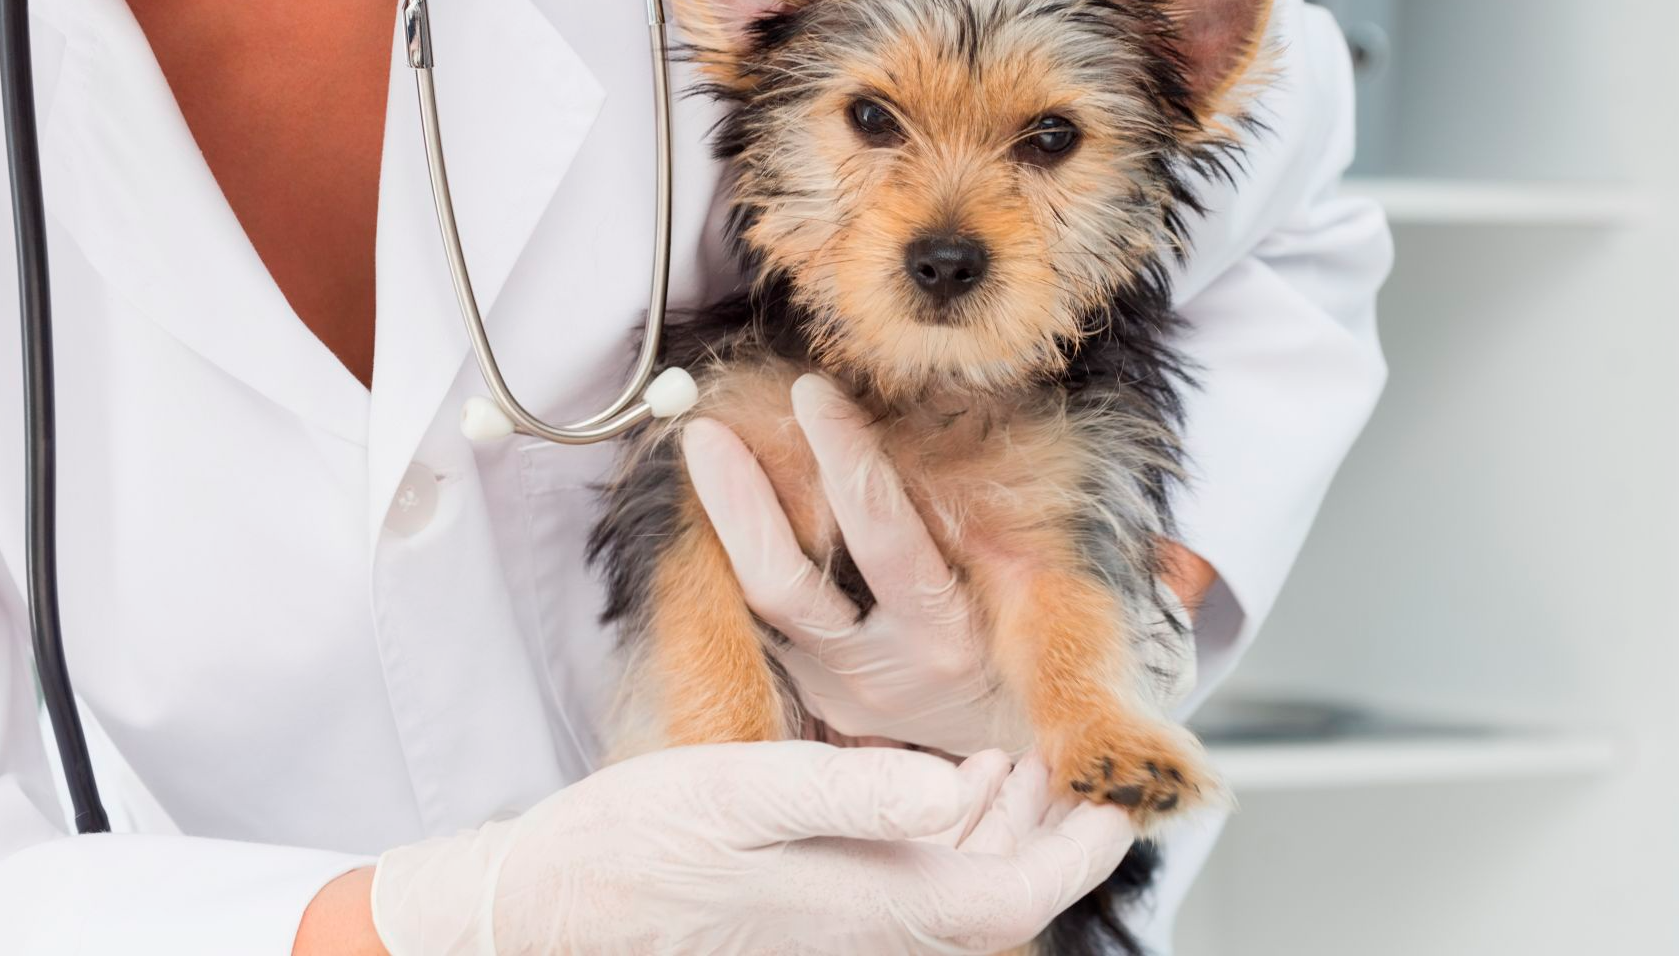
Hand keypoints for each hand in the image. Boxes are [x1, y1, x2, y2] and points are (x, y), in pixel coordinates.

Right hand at [369, 743, 1130, 954]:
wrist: (557, 901)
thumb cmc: (637, 844)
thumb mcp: (741, 793)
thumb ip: (853, 793)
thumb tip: (956, 788)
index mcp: (875, 904)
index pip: (1020, 897)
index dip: (1084, 845)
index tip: (1121, 785)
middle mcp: (875, 926)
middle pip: (1003, 892)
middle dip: (1055, 827)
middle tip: (1080, 753)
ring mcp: (848, 921)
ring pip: (964, 885)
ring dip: (1007, 826)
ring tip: (1024, 755)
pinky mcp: (819, 906)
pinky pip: (917, 877)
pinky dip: (951, 829)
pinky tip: (946, 783)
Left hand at [682, 374, 1197, 755]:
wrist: (1026, 755)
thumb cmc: (1044, 651)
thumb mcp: (1054, 605)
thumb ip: (1055, 550)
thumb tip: (1099, 510)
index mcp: (954, 637)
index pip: (887, 539)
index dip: (846, 463)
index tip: (813, 394)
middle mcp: (890, 668)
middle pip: (794, 585)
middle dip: (747, 501)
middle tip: (710, 428)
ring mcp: (846, 686)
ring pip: (767, 603)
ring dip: (726, 523)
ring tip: (701, 446)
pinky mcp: (821, 693)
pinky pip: (767, 620)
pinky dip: (740, 554)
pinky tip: (721, 494)